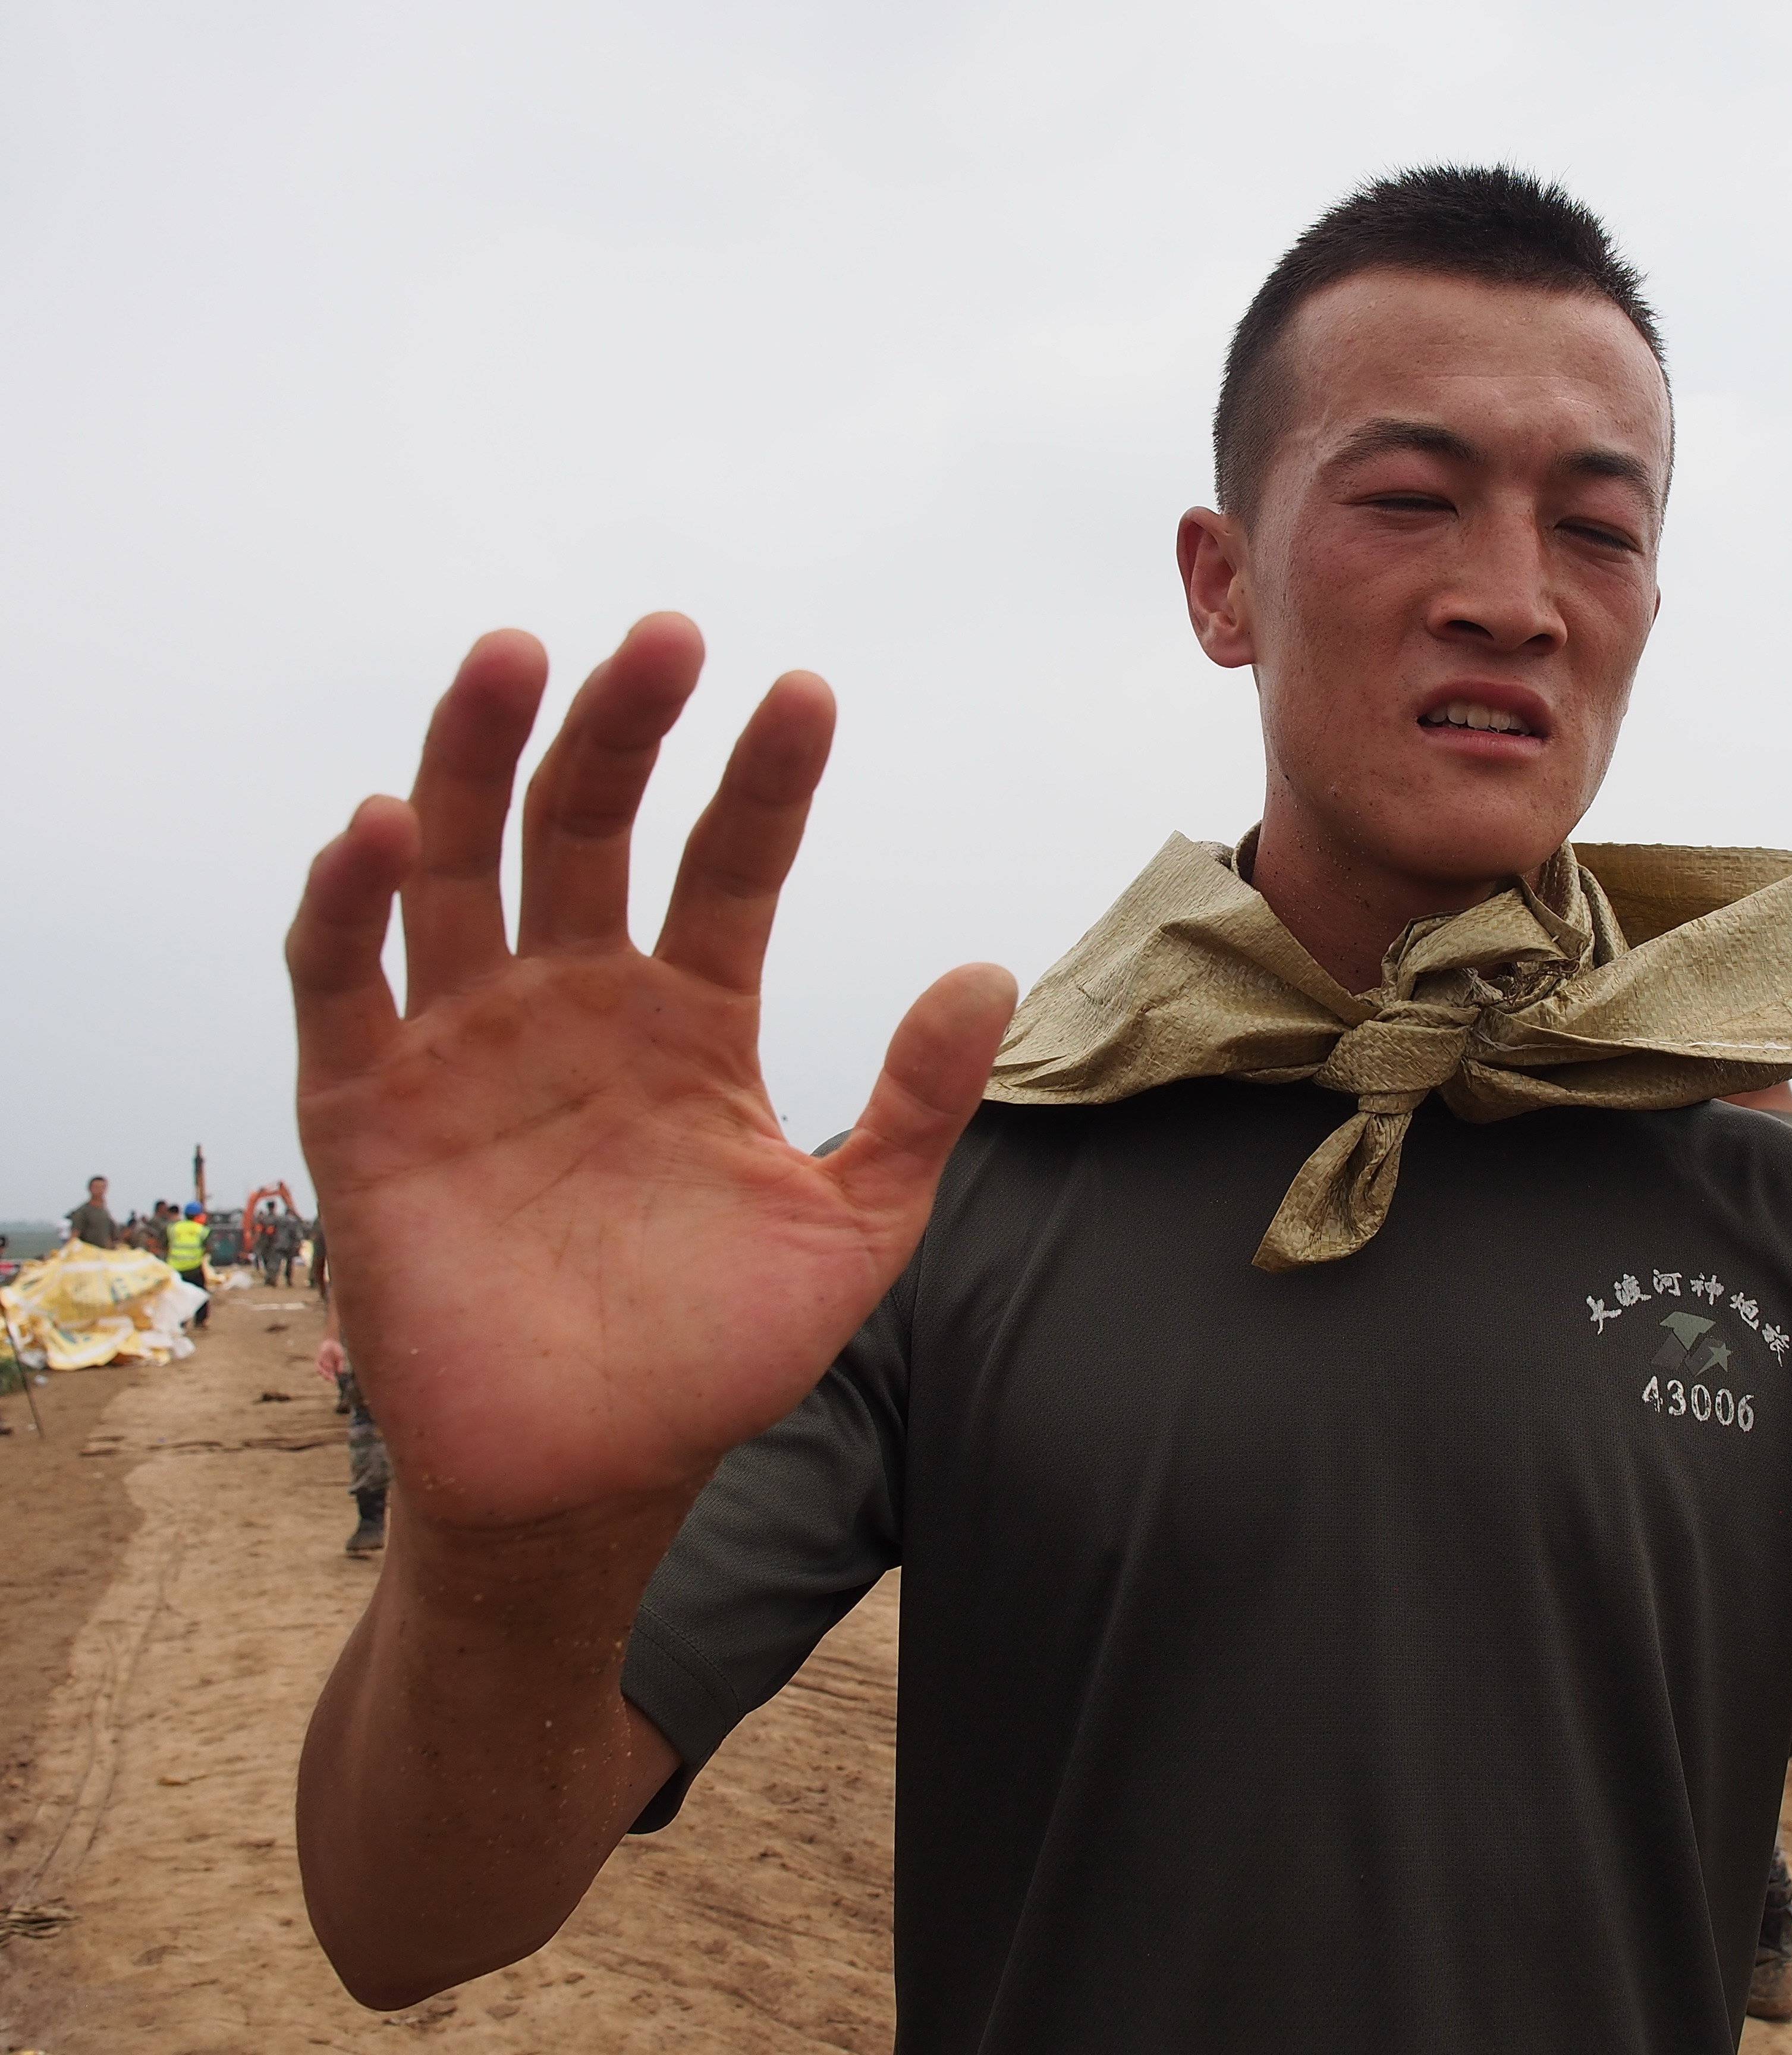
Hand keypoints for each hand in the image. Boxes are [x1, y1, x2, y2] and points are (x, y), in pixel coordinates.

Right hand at [286, 615, 1014, 1531]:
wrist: (600, 1474)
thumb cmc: (719, 1353)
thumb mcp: (852, 1226)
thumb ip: (918, 1103)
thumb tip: (989, 970)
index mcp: (689, 1019)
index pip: (728, 866)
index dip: (763, 783)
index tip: (807, 696)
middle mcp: (575, 1004)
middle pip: (585, 828)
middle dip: (619, 730)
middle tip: (666, 636)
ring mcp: (468, 1046)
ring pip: (457, 868)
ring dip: (474, 760)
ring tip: (514, 656)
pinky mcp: (367, 1109)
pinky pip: (342, 984)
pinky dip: (351, 903)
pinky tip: (384, 826)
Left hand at [314, 1338, 343, 1383]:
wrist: (331, 1342)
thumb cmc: (337, 1350)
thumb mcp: (341, 1357)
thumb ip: (341, 1364)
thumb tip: (340, 1372)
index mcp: (333, 1368)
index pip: (332, 1376)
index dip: (333, 1379)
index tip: (336, 1381)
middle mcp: (327, 1367)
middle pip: (327, 1375)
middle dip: (329, 1378)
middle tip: (332, 1379)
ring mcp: (322, 1364)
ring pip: (322, 1372)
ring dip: (325, 1374)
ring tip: (328, 1376)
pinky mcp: (318, 1361)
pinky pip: (317, 1366)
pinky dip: (320, 1369)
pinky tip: (323, 1370)